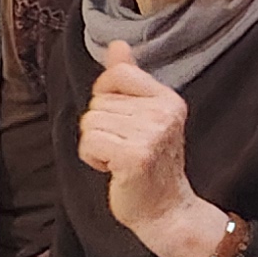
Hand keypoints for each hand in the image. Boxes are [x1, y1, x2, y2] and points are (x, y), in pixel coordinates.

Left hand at [77, 45, 194, 234]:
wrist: (166, 212)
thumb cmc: (150, 164)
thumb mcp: (144, 115)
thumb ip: (129, 79)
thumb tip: (117, 44)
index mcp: (167, 99)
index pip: (118, 74)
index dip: (105, 95)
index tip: (119, 119)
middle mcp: (163, 113)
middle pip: (98, 102)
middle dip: (102, 126)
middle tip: (125, 147)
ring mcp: (151, 135)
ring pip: (90, 122)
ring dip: (97, 144)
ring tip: (120, 158)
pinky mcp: (134, 156)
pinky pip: (89, 142)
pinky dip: (93, 158)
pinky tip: (113, 169)